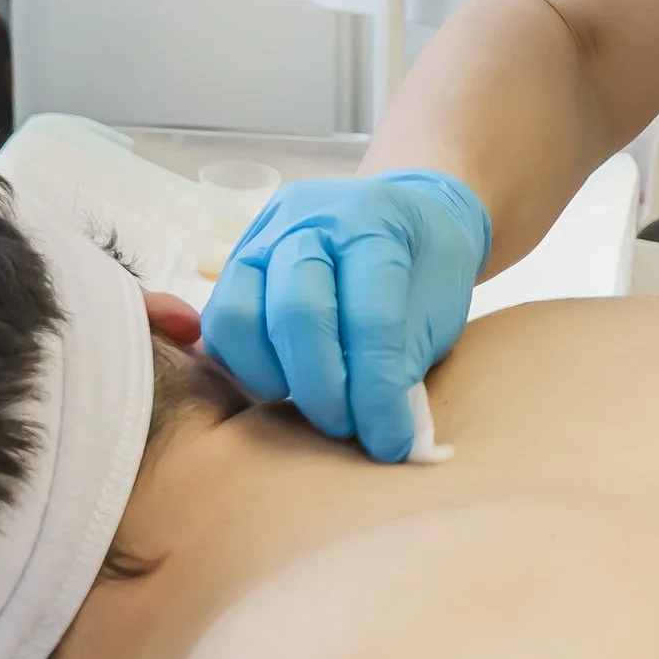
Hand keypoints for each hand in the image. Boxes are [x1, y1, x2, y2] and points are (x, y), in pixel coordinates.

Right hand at [200, 172, 490, 462]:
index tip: (390, 442)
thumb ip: (403, 364)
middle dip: (321, 390)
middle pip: (296, 314)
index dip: (378, 391)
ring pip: (238, 316)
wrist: (408, 216)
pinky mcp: (234, 263)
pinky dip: (243, 366)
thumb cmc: (429, 265)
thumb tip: (379, 433)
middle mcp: (309, 220)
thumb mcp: (439, 308)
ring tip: (309, 405)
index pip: (370, 317)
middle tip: (345, 428)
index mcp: (373, 221)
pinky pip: (219, 324)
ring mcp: (262, 237)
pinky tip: (281, 386)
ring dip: (271, 380)